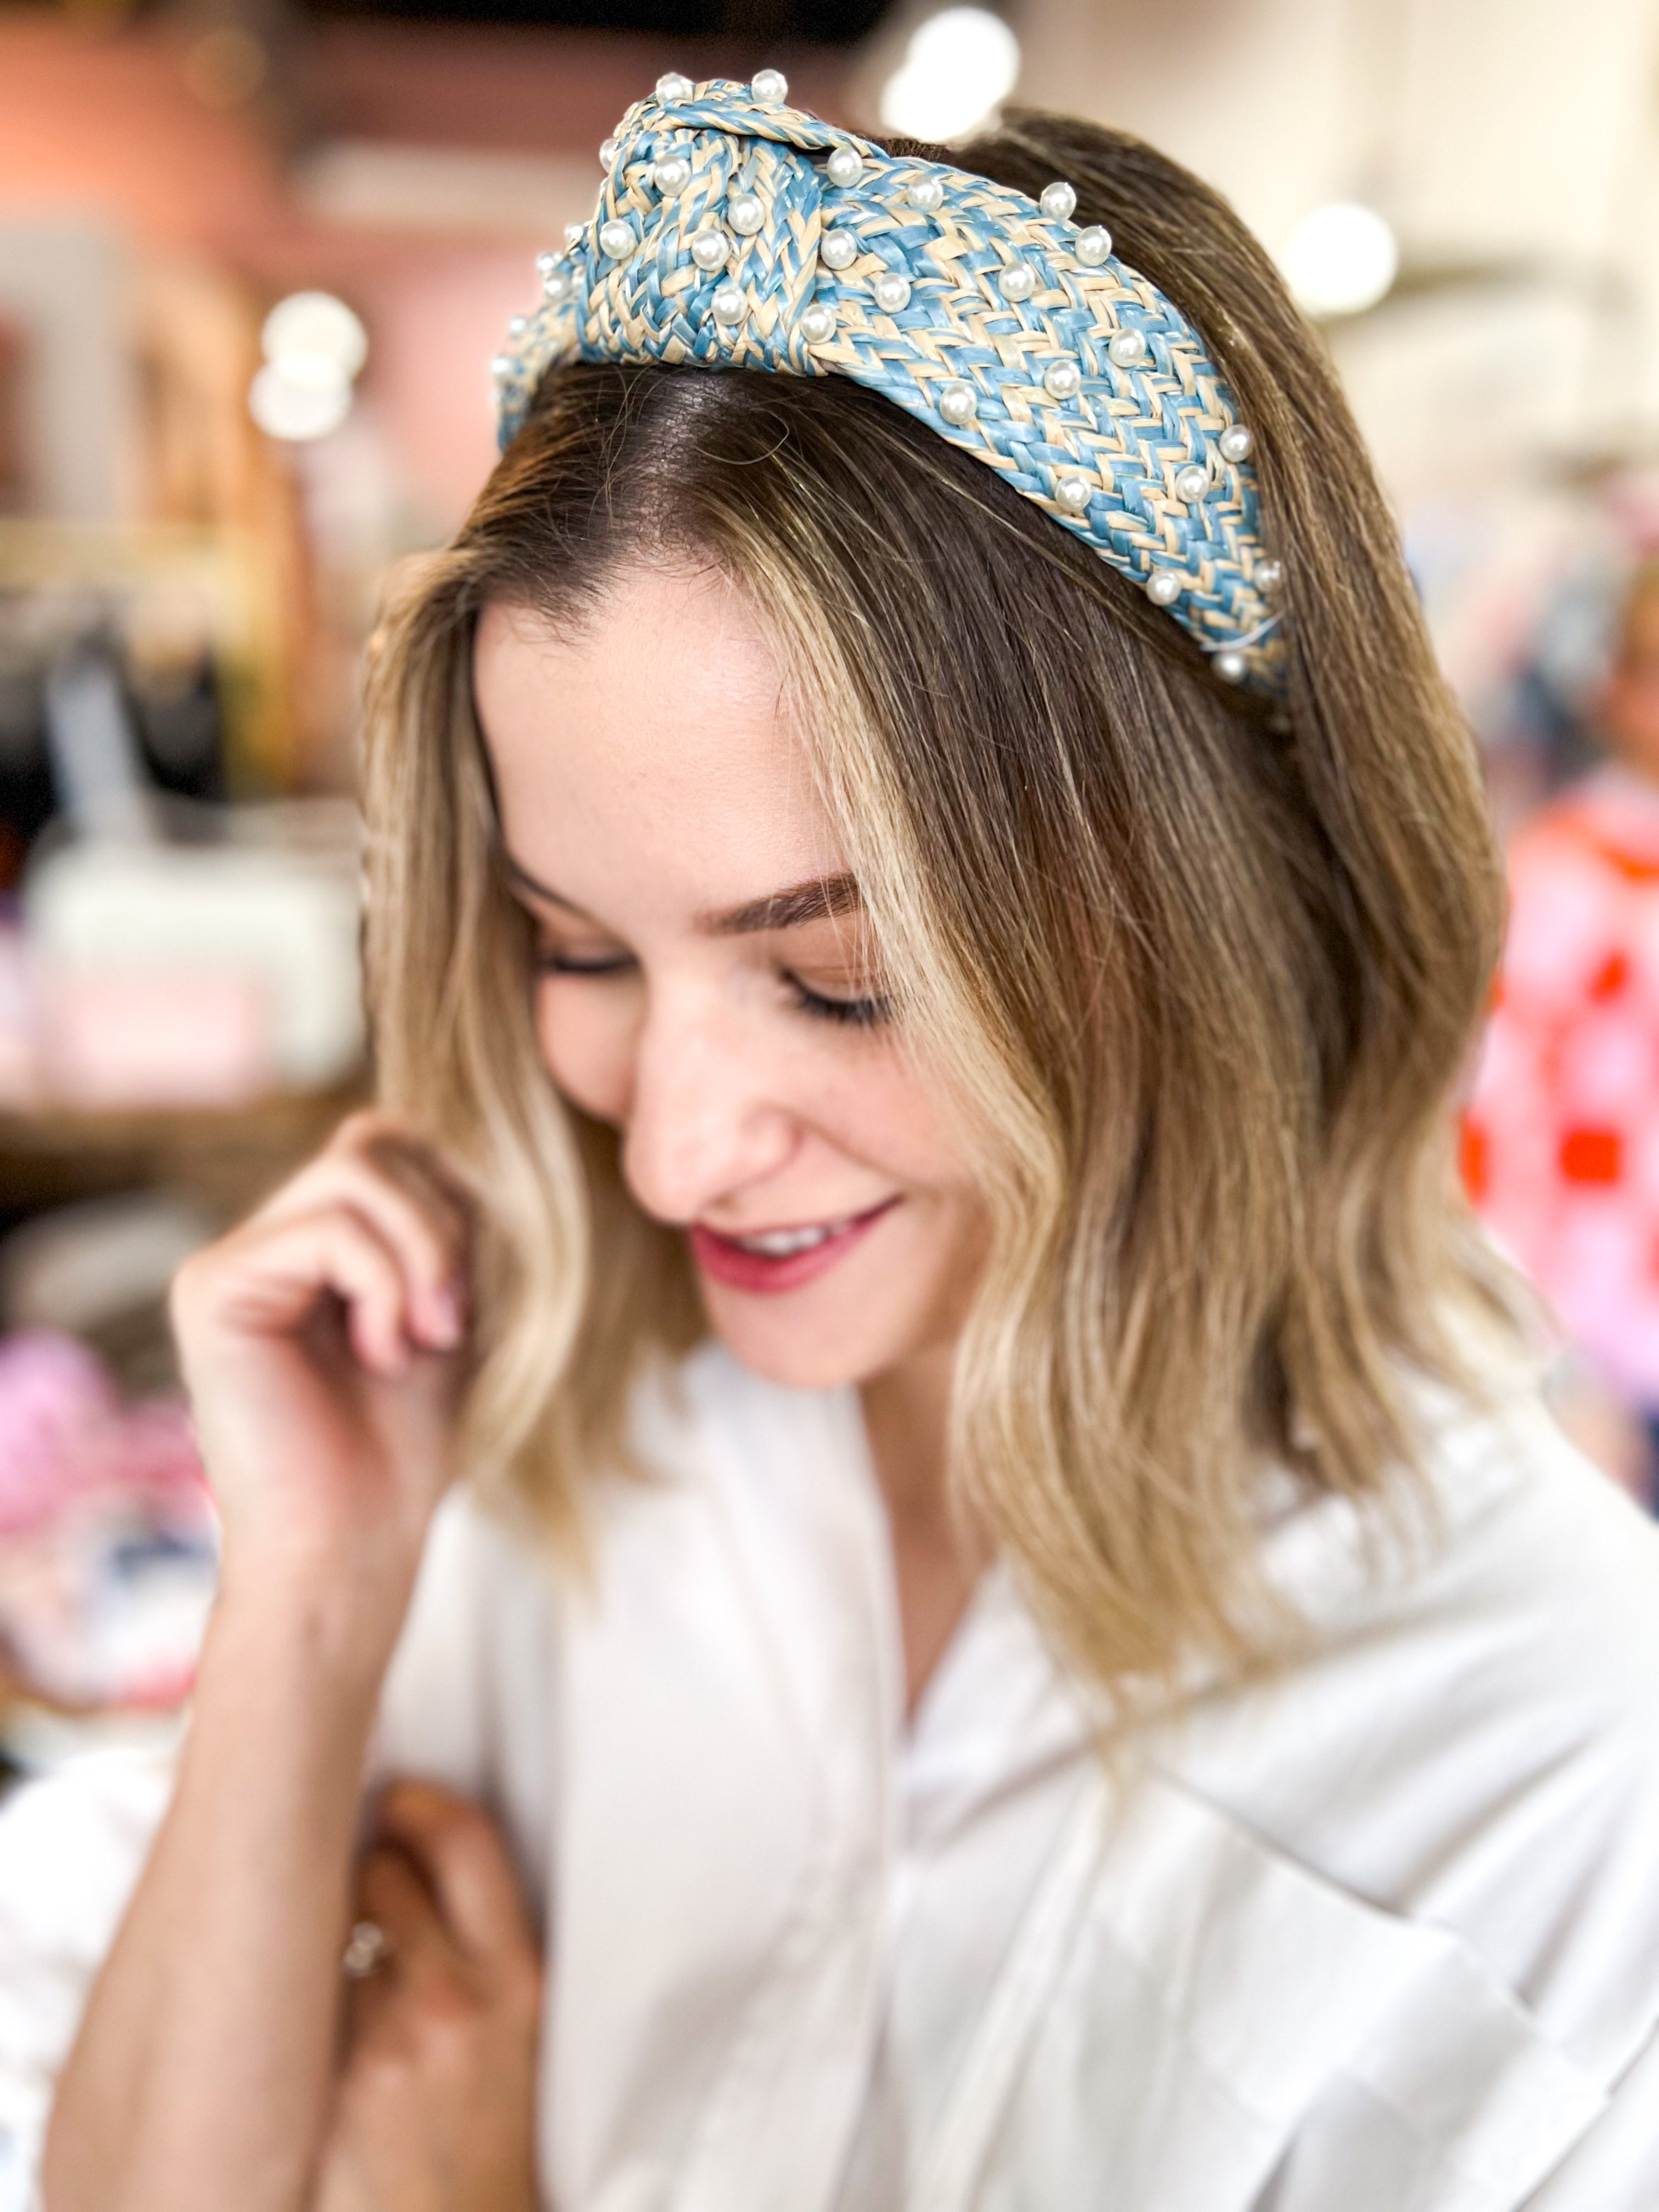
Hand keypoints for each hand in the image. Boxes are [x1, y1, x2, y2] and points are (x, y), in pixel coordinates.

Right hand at [170, 1112, 474, 1637]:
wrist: (356, 1542)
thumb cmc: (406, 1444)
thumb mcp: (451, 1305)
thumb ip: (449, 1222)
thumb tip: (473, 1136)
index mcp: (314, 1246)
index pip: (388, 1143)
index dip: (454, 1191)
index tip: (478, 1283)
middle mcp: (262, 1243)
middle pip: (370, 1141)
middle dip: (442, 1220)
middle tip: (451, 1317)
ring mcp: (229, 1261)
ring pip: (354, 1168)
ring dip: (421, 1253)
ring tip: (423, 1336)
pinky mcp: (211, 1287)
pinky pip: (327, 1227)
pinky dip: (384, 1284)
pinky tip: (381, 1353)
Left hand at [313, 1780, 543, 2211]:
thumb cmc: (487, 2141)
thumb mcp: (519, 2032)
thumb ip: (483, 1949)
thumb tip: (418, 1863)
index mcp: (517, 1980)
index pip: (467, 1840)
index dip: (424, 1801)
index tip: (402, 1797)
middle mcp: (455, 2003)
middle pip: (386, 1870)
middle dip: (369, 1869)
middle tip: (365, 1887)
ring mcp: (387, 2044)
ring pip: (332, 1929)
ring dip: (330, 1934)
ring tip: (344, 1970)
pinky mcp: (332, 2086)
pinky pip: (306, 1996)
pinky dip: (304, 2000)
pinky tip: (312, 2029)